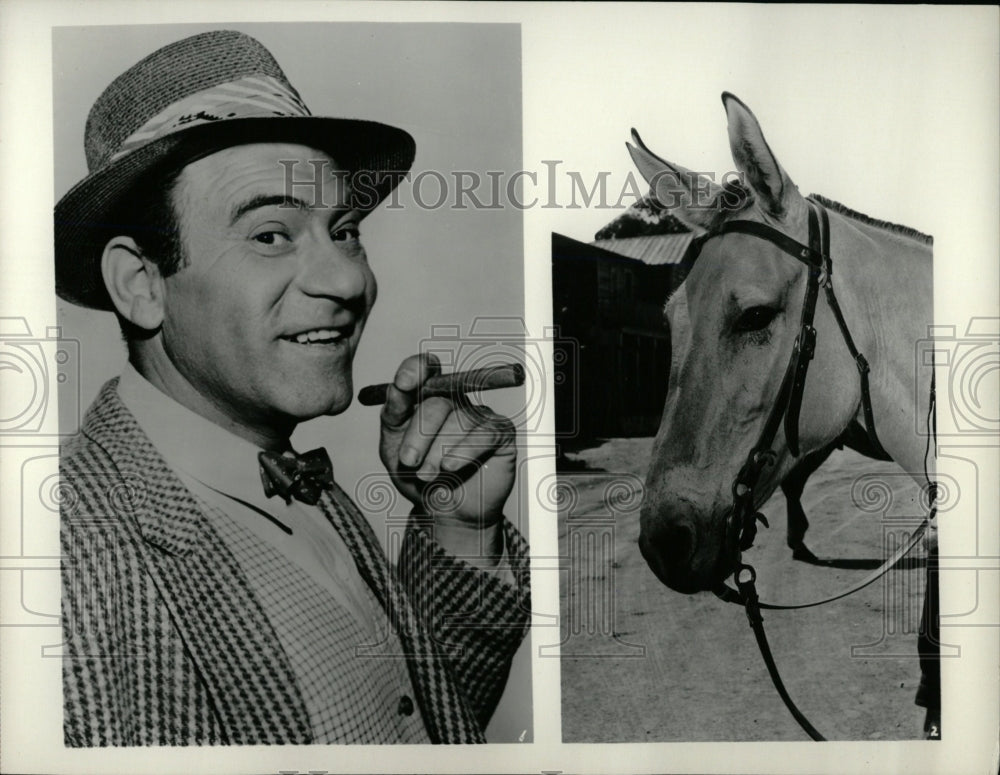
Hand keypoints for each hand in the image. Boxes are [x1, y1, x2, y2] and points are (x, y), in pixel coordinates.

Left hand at [378, 354, 516, 533]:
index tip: (402, 383)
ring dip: (438, 450)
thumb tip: (396, 388)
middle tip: (408, 461)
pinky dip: (465, 450)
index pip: (426, 368)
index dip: (415, 368)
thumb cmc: (420, 477)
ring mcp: (479, 416)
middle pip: (438, 400)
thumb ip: (393, 416)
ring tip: (427, 475)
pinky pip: (485, 434)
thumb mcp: (393, 448)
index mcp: (427, 398)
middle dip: (419, 433)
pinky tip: (451, 467)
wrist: (445, 513)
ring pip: (460, 420)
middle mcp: (455, 402)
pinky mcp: (501, 434)